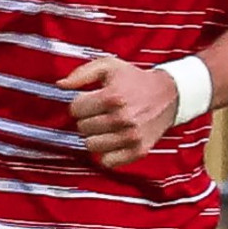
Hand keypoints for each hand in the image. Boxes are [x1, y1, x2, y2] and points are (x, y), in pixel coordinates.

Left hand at [57, 56, 177, 167]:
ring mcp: (131, 137)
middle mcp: (122, 118)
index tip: (86, 101)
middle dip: (86, 119)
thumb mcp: (107, 66)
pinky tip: (111, 139)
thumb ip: (81, 74)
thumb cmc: (134, 79)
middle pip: (82, 128)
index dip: (78, 104)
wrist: (167, 94)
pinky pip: (108, 162)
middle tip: (97, 113)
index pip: (75, 109)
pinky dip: (105, 153)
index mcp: (112, 96)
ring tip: (103, 126)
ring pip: (91, 146)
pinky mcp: (139, 151)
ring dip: (94, 136)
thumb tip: (61, 85)